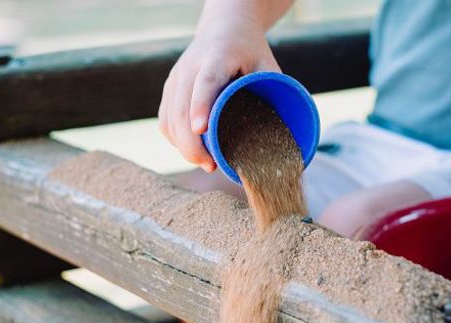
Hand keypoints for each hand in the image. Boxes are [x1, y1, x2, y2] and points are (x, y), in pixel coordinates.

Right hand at [158, 19, 280, 171]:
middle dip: (191, 143)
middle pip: (181, 109)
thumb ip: (273, 92)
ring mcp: (175, 78)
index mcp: (216, 57)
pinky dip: (175, 139)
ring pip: (169, 119)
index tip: (201, 130)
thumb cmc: (249, 51)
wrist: (223, 28)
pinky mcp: (169, 89)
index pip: (205, 83)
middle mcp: (190, 67)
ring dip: (183, 146)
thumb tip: (284, 135)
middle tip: (210, 165)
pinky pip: (165, 120)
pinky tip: (191, 151)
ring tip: (204, 162)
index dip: (201, 107)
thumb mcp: (267, 64)